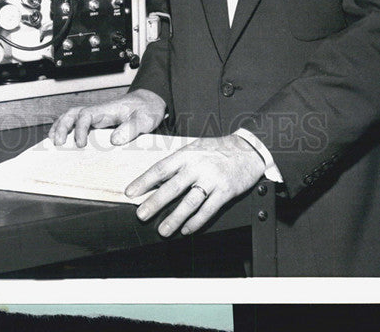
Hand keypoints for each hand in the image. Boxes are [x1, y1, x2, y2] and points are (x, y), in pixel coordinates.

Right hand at [48, 89, 166, 146]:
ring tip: (53, 141)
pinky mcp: (98, 120)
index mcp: (108, 110)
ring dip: (61, 126)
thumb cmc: (147, 109)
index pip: (86, 115)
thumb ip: (131, 129)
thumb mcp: (145, 120)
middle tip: (57, 143)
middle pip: (73, 113)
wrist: (150, 101)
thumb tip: (113, 140)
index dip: (79, 129)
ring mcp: (98, 114)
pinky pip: (78, 121)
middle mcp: (99, 110)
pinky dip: (67, 127)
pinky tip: (63, 138)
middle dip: (62, 126)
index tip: (79, 144)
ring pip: (72, 115)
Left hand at [125, 134, 264, 237]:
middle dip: (155, 202)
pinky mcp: (226, 191)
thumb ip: (177, 163)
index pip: (161, 168)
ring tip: (163, 230)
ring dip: (175, 218)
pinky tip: (186, 229)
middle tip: (141, 214)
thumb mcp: (194, 149)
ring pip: (190, 202)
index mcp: (187, 154)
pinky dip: (196, 222)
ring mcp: (212, 179)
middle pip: (172, 187)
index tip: (131, 192)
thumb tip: (156, 180)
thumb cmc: (217, 150)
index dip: (144, 181)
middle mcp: (198, 166)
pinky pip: (208, 210)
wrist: (248, 149)